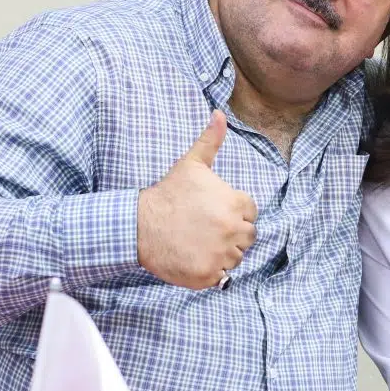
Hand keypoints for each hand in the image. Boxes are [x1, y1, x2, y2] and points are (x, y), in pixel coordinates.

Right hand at [136, 111, 257, 289]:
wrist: (139, 225)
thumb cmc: (168, 194)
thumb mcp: (191, 164)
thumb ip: (211, 140)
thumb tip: (219, 113)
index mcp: (236, 204)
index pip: (250, 214)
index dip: (233, 213)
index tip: (212, 213)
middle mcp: (233, 230)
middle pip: (246, 237)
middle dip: (231, 233)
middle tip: (205, 229)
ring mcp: (221, 255)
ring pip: (235, 258)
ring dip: (222, 253)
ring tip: (198, 241)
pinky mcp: (208, 275)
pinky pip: (220, 277)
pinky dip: (210, 270)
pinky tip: (193, 256)